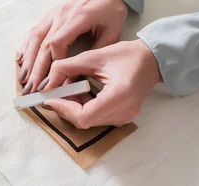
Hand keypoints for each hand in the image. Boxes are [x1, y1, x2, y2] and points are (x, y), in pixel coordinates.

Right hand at [17, 0, 127, 94]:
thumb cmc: (111, 12)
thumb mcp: (111, 34)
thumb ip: (93, 55)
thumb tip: (76, 79)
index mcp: (78, 18)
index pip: (57, 42)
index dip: (52, 63)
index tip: (53, 81)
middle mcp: (61, 15)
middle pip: (42, 44)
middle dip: (36, 69)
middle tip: (31, 88)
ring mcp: (53, 14)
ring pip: (35, 38)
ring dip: (28, 60)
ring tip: (24, 79)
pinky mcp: (50, 16)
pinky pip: (34, 31)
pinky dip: (26, 46)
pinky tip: (21, 59)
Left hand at [40, 40, 161, 128]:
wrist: (151, 60)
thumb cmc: (127, 55)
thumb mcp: (94, 56)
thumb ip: (67, 68)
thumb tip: (47, 82)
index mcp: (119, 96)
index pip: (84, 116)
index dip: (63, 109)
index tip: (50, 98)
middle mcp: (123, 112)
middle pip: (84, 121)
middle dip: (66, 106)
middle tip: (57, 91)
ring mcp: (124, 117)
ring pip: (89, 121)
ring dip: (74, 106)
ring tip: (71, 87)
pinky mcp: (123, 117)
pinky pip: (97, 118)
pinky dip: (84, 107)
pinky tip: (82, 92)